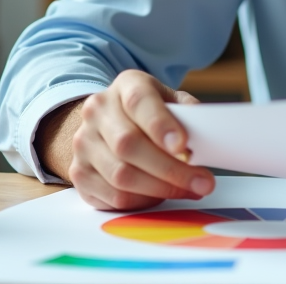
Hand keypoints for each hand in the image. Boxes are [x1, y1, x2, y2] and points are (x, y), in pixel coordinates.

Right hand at [68, 70, 215, 209]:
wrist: (107, 122)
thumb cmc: (148, 112)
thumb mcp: (169, 100)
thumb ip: (187, 113)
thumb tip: (207, 134)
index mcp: (125, 85)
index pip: (139, 102)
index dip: (160, 124)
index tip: (182, 146)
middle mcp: (97, 111)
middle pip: (129, 144)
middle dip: (170, 169)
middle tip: (202, 182)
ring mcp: (83, 143)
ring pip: (121, 175)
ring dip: (161, 189)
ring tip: (189, 190)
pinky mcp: (79, 173)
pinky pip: (113, 196)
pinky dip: (142, 200)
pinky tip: (161, 195)